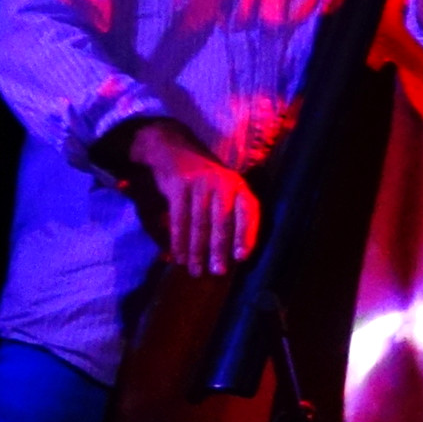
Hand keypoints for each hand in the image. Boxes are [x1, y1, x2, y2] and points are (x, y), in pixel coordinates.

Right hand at [117, 117, 262, 277]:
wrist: (173, 148)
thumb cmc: (204, 181)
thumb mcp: (223, 191)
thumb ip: (228, 216)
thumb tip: (234, 255)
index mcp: (239, 186)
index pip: (249, 212)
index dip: (247, 235)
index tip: (241, 257)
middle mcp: (223, 183)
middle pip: (222, 222)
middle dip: (219, 250)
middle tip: (217, 272)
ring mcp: (200, 183)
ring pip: (199, 224)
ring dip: (196, 250)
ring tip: (195, 270)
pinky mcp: (179, 186)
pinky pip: (179, 219)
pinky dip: (178, 240)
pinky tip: (178, 256)